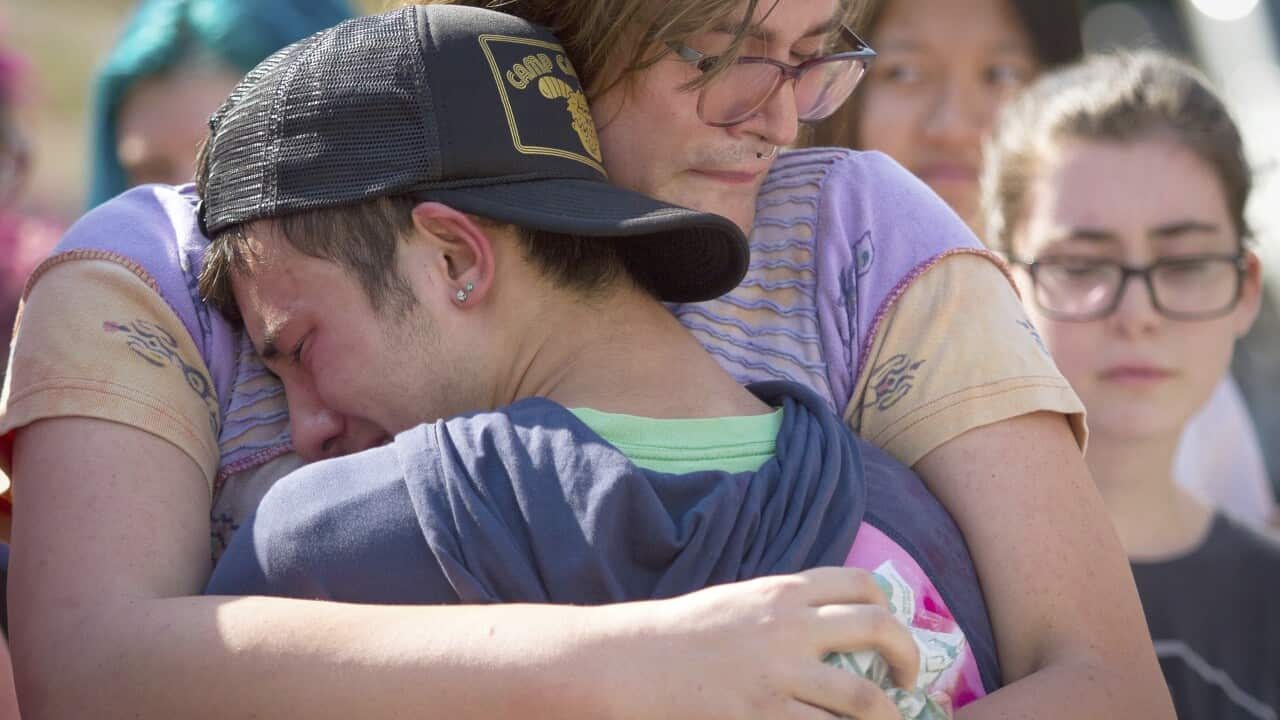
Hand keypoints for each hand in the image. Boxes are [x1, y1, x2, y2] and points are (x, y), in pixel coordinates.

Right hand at [612, 567, 919, 719]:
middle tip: (910, 678)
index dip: (889, 607)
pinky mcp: (764, 717)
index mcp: (781, 592)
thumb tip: (825, 626)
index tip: (890, 631)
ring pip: (864, 697)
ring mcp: (779, 676)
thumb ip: (782, 609)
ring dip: (888, 715)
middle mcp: (789, 628)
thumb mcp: (736, 602)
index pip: (859, 584)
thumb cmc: (679, 634)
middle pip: (878, 628)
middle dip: (908, 654)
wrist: (631, 662)